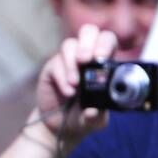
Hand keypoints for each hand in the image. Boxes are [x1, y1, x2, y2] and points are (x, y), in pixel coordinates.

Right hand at [35, 24, 117, 139]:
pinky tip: (67, 92)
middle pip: (88, 31)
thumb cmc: (84, 118)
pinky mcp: (51, 69)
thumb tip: (93, 111)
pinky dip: (62, 77)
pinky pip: (55, 63)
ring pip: (69, 44)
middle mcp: (85, 57)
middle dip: (88, 42)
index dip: (105, 44)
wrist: (60, 126)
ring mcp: (67, 61)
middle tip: (85, 60)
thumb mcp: (96, 120)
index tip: (101, 58)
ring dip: (72, 62)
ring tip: (75, 84)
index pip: (107, 41)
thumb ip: (97, 116)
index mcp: (103, 63)